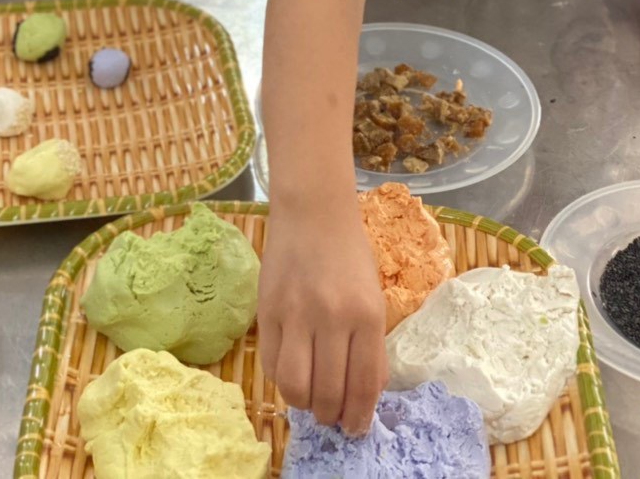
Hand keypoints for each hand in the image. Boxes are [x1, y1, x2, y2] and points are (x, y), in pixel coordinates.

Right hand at [258, 205, 387, 434]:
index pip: (365, 384)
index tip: (356, 428)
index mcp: (367, 314)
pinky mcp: (266, 309)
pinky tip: (291, 373)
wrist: (313, 212)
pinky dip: (280, 379)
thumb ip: (370, 345)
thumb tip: (364, 393)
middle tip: (332, 417)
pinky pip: (270, 363)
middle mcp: (332, 316)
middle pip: (328, 392)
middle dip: (331, 416)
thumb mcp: (374, 297)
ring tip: (310, 399)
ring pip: (294, 385)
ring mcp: (295, 313)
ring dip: (304, 404)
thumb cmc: (350, 255)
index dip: (359, 416)